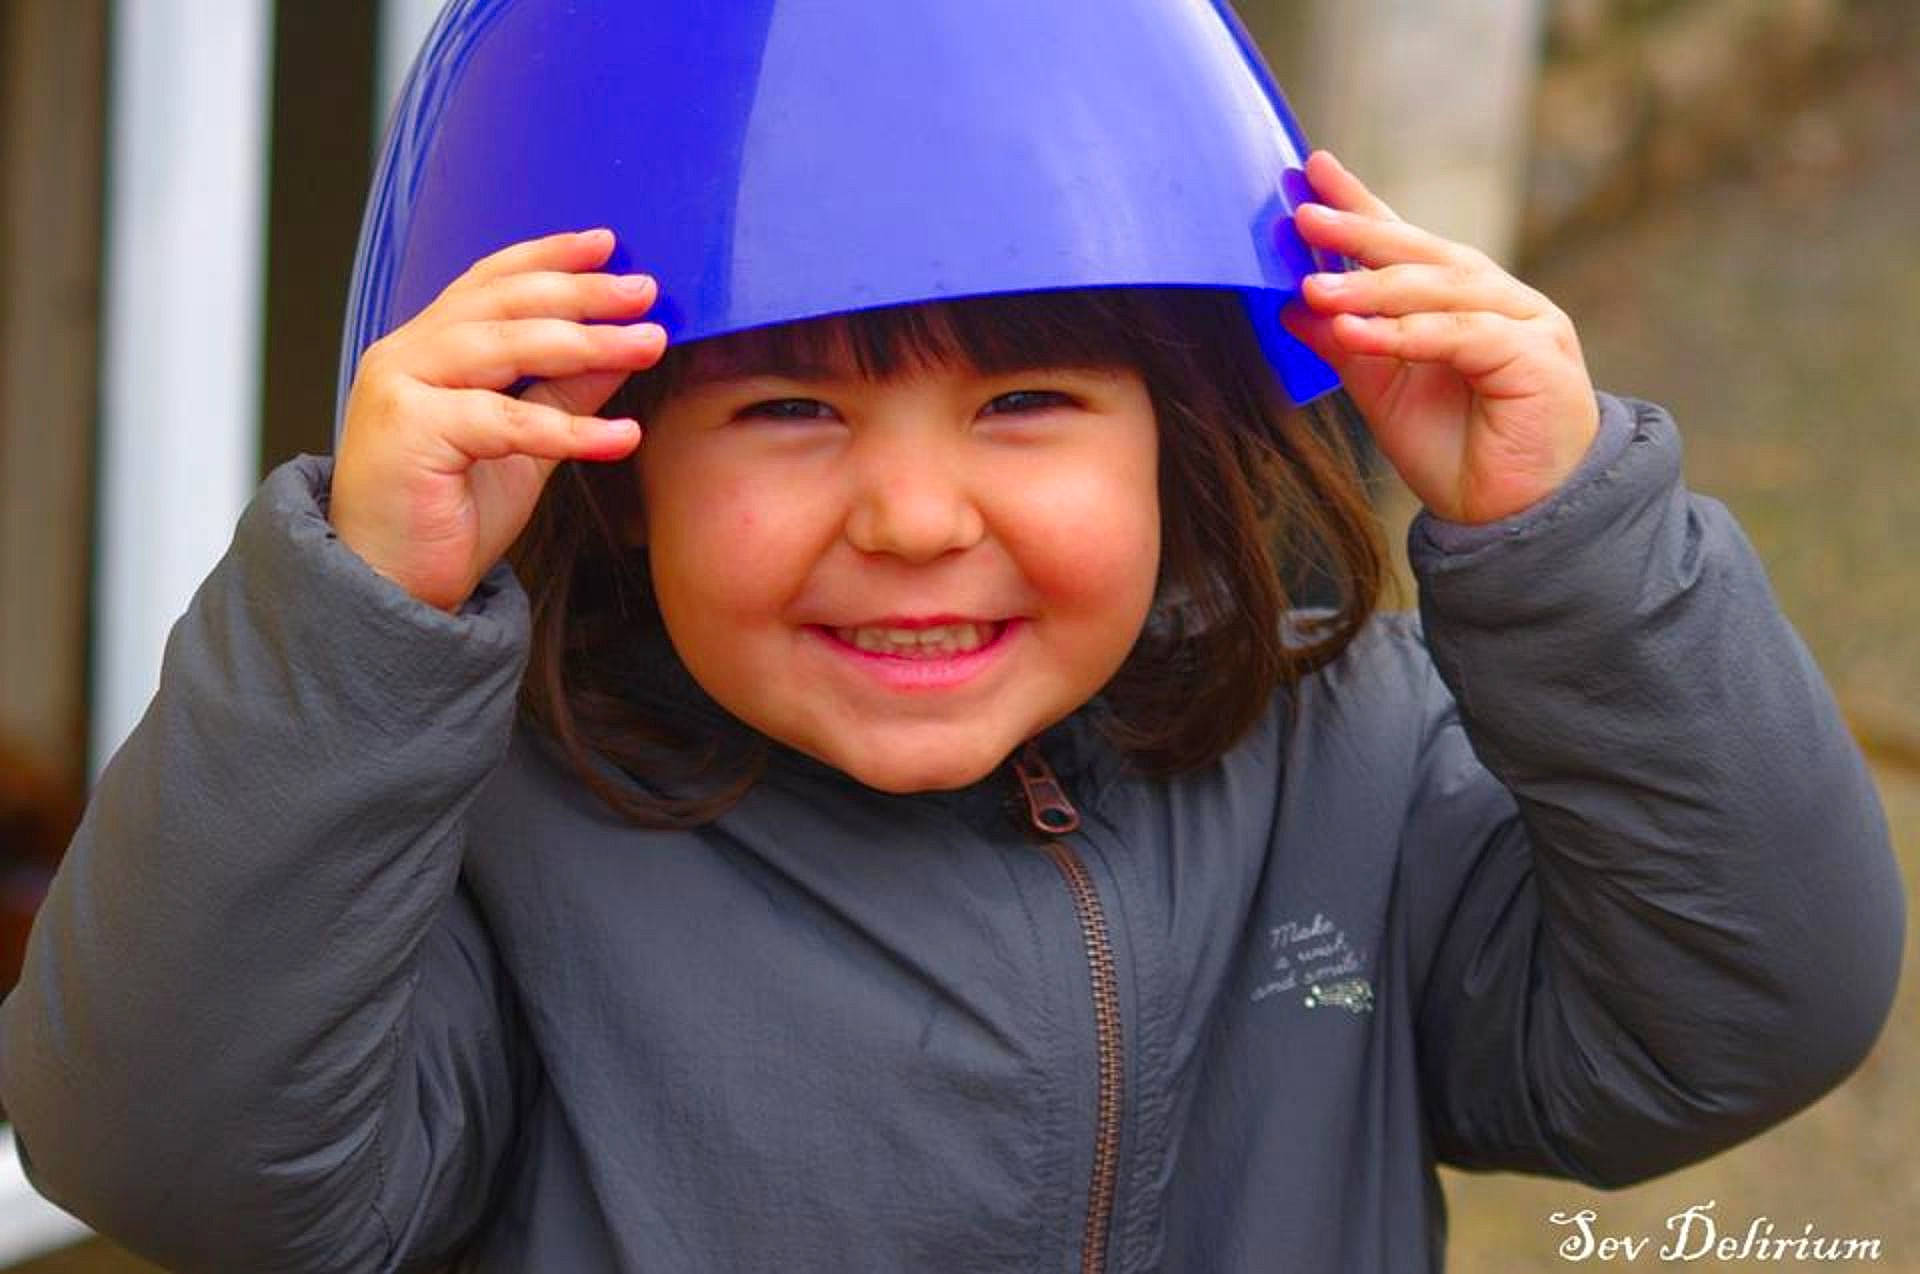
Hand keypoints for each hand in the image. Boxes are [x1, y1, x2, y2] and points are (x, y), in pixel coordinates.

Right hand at [330, 229, 665, 610]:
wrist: (389, 587)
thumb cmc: (445, 517)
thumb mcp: (524, 445)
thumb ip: (564, 391)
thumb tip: (622, 348)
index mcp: (426, 348)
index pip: (490, 282)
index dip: (549, 257)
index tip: (607, 244)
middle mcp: (407, 355)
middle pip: (503, 303)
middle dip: (581, 292)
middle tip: (644, 291)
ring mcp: (402, 387)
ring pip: (505, 346)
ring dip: (587, 343)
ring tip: (647, 344)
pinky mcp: (412, 431)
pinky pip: (508, 420)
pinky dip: (572, 429)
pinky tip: (623, 436)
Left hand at [1282, 150, 1598, 524]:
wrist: (1514, 518)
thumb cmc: (1460, 453)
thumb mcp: (1385, 394)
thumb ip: (1348, 346)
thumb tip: (1292, 305)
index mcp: (1463, 300)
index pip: (1406, 242)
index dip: (1361, 204)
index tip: (1310, 170)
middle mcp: (1499, 299)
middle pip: (1424, 252)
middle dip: (1360, 231)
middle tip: (1303, 214)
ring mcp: (1526, 322)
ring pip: (1442, 289)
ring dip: (1373, 287)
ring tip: (1313, 288)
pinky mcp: (1537, 358)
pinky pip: (1462, 335)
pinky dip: (1406, 333)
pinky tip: (1355, 332)